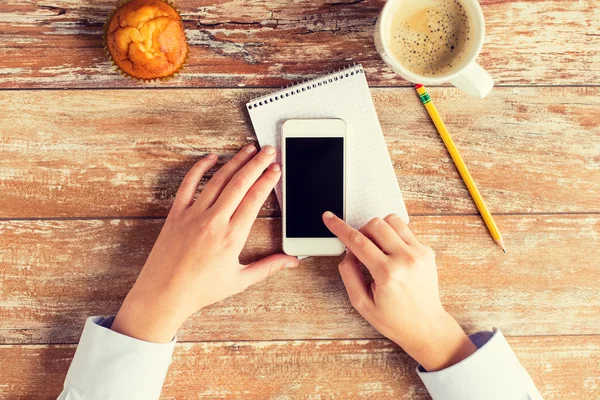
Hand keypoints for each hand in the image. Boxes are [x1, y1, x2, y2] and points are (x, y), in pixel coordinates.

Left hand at [111, 145, 297, 342]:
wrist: (164, 294)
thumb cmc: (200, 290)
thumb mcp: (240, 280)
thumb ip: (268, 267)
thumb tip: (292, 261)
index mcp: (232, 237)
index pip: (254, 199)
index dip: (268, 180)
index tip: (276, 169)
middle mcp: (214, 221)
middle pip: (240, 183)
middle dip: (257, 163)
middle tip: (269, 151)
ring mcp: (193, 214)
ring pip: (218, 179)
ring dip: (235, 161)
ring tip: (248, 149)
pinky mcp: (176, 213)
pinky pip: (189, 184)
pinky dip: (200, 168)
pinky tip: (211, 158)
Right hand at [322, 212, 475, 370]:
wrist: (426, 326)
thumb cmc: (395, 319)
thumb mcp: (362, 303)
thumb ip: (349, 274)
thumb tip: (347, 253)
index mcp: (387, 273)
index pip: (358, 241)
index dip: (339, 227)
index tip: (329, 218)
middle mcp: (405, 259)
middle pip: (375, 225)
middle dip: (361, 232)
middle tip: (360, 248)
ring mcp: (419, 253)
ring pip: (392, 220)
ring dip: (378, 229)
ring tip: (377, 247)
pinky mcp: (427, 251)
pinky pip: (405, 229)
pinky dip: (393, 235)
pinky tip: (391, 252)